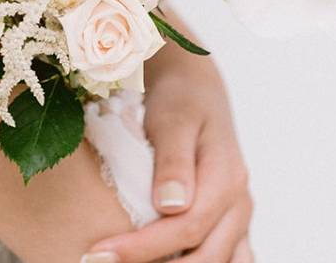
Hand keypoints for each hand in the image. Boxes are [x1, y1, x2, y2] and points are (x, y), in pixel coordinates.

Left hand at [83, 23, 253, 261]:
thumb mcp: (174, 119)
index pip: (186, 228)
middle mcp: (239, 205)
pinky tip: (162, 262)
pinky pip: (225, 260)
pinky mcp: (230, 226)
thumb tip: (171, 206)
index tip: (97, 254)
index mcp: (227, 179)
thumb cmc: (180, 100)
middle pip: (204, 258)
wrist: (194, 89)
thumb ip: (174, 161)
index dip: (142, 248)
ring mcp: (238, 219)